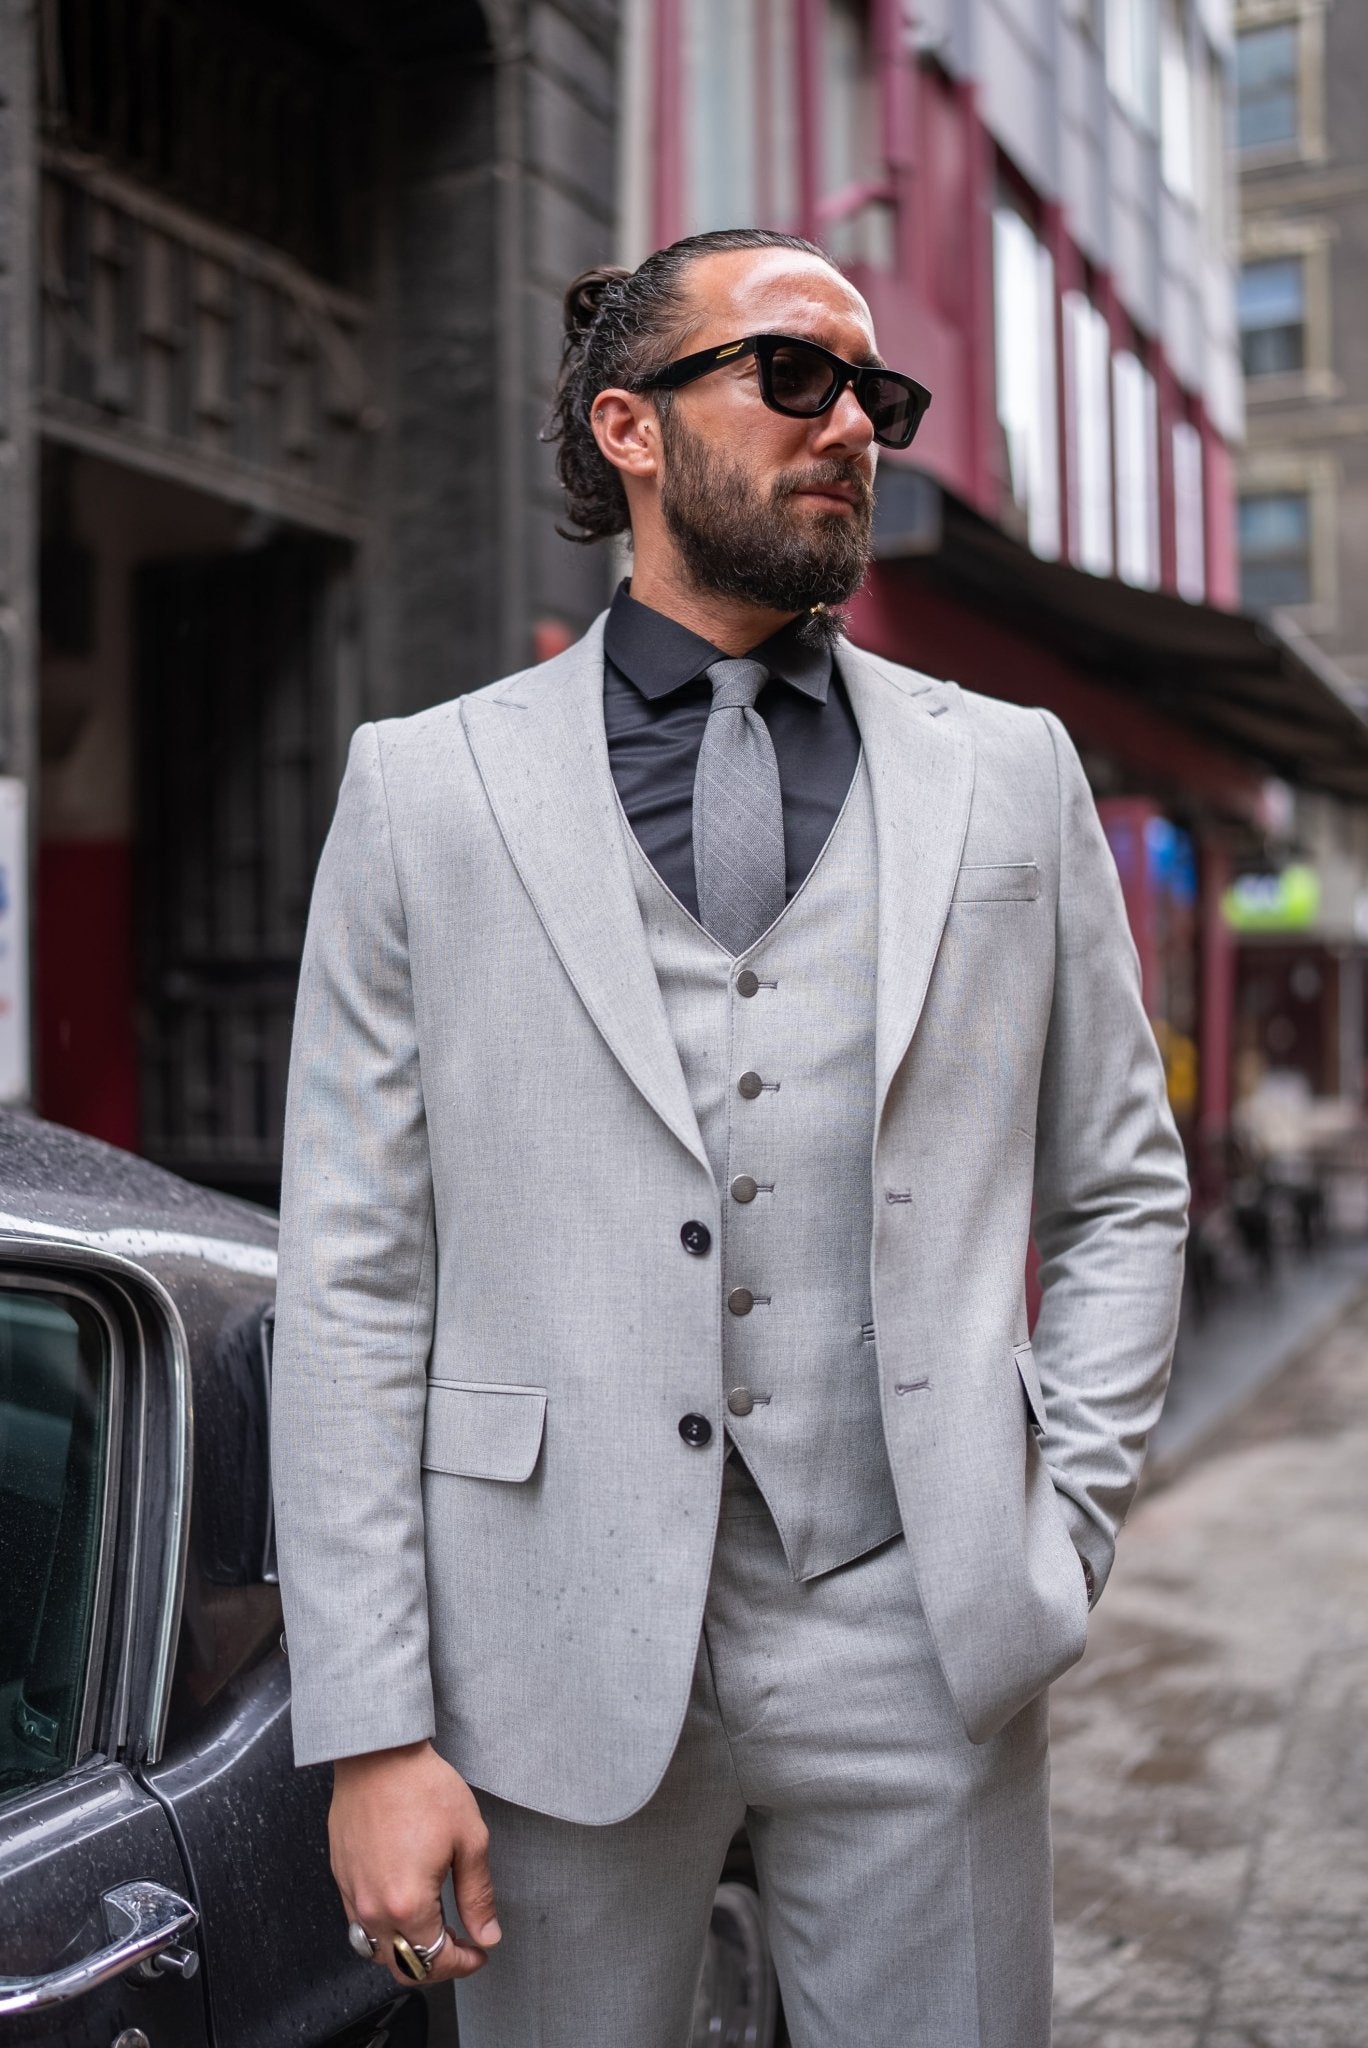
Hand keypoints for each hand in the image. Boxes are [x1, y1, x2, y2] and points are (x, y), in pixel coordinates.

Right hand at [330, 1739, 500, 1987]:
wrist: (379, 1755)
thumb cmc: (422, 1788)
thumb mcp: (469, 1839)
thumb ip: (478, 1895)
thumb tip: (486, 1934)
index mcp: (407, 1904)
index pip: (435, 1961)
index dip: (463, 1963)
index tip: (479, 1953)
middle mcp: (373, 1909)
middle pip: (402, 1967)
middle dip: (435, 1965)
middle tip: (460, 1945)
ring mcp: (352, 1895)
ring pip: (377, 1950)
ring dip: (407, 1950)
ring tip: (434, 1927)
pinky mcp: (341, 1878)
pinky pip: (360, 1924)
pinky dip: (385, 1929)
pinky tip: (405, 1905)